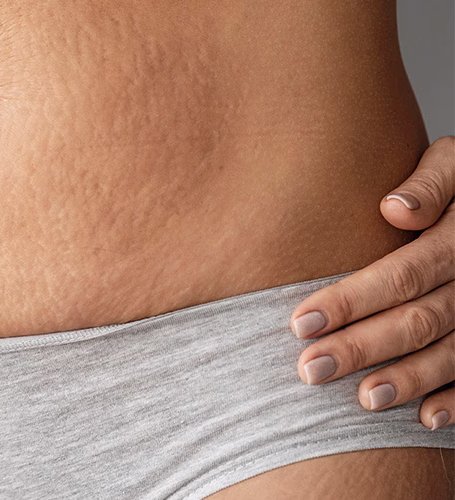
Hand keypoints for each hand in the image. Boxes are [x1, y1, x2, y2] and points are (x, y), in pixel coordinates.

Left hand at [289, 136, 453, 430]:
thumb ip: (432, 183)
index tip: (300, 323)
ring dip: (408, 379)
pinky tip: (424, 417)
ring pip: (452, 352)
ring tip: (363, 400)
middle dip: (363, 348)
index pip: (403, 274)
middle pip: (419, 319)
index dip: (352, 300)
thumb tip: (393, 208)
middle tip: (310, 370)